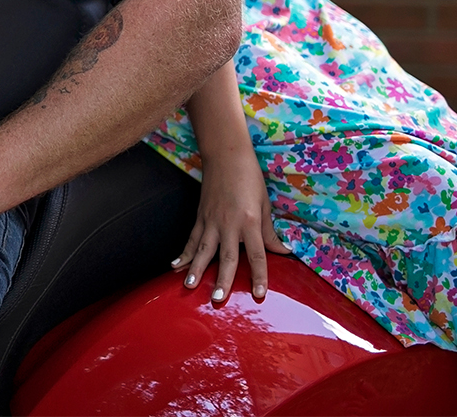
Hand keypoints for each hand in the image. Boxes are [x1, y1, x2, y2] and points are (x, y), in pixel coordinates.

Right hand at [174, 145, 288, 303]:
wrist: (226, 156)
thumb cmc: (250, 179)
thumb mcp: (265, 205)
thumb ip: (269, 232)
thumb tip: (282, 252)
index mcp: (250, 222)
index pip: (257, 255)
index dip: (259, 276)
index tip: (259, 294)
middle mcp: (229, 224)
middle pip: (226, 257)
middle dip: (221, 279)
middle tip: (217, 299)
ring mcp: (211, 220)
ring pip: (203, 250)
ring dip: (196, 269)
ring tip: (188, 286)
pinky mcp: (200, 216)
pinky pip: (192, 238)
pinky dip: (184, 253)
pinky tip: (175, 266)